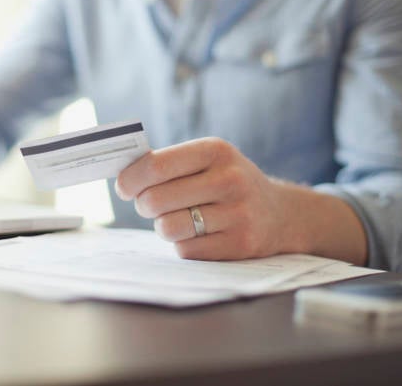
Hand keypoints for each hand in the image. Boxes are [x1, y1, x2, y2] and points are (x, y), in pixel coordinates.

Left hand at [115, 137, 367, 263]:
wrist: (281, 214)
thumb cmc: (226, 184)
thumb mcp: (207, 160)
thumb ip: (167, 164)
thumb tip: (120, 175)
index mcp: (216, 150)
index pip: (156, 165)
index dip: (130, 180)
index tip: (124, 187)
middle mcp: (230, 179)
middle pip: (157, 200)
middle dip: (144, 206)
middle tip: (149, 206)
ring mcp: (239, 214)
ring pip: (169, 228)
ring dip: (163, 227)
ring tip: (174, 220)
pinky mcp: (241, 245)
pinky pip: (187, 250)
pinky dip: (183, 245)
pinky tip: (198, 235)